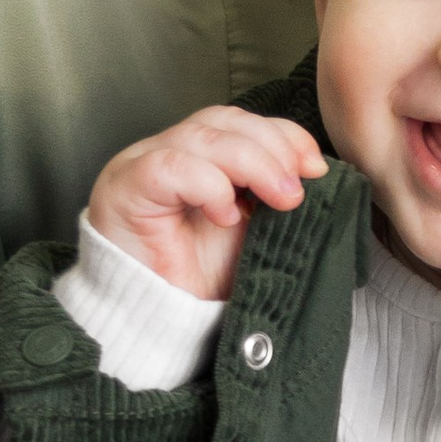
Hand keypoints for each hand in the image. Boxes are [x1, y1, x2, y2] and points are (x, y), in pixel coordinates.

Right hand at [86, 105, 324, 300]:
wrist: (159, 320)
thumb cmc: (200, 278)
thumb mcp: (253, 229)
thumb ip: (274, 194)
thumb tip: (316, 171)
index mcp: (197, 155)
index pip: (240, 122)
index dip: (282, 134)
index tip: (315, 168)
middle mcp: (167, 151)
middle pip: (223, 120)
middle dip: (272, 149)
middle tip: (295, 193)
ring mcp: (141, 163)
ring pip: (201, 137)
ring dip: (252, 164)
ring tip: (279, 202)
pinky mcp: (124, 187)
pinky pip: (170, 167)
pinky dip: (208, 186)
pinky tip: (225, 216)